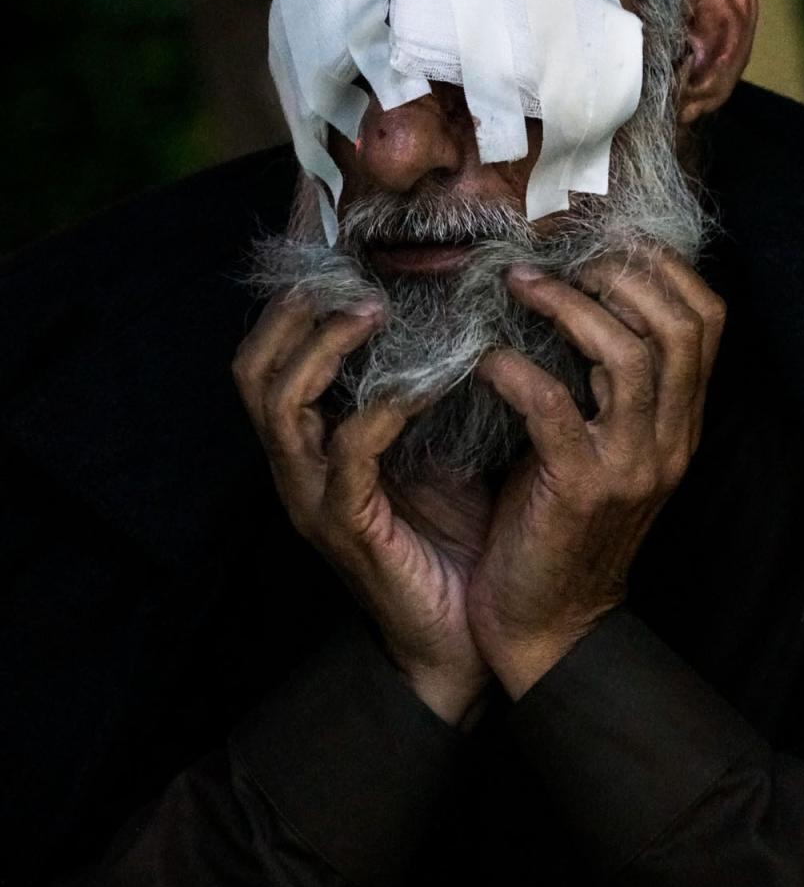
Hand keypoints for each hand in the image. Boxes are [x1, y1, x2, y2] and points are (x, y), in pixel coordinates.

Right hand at [233, 293, 493, 723]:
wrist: (468, 637)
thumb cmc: (455, 533)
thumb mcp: (437, 443)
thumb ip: (427, 384)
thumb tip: (460, 305)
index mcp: (312, 443)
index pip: (269, 356)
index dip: (292, 301)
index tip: (337, 250)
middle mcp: (298, 466)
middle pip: (253, 371)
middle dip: (295, 314)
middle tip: (353, 276)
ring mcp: (313, 498)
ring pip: (280, 405)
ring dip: (324, 348)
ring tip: (374, 312)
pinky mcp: (346, 528)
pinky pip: (346, 455)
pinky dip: (380, 410)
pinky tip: (423, 384)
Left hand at [466, 252, 724, 697]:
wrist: (549, 629)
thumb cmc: (559, 522)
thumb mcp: (602, 446)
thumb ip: (605, 383)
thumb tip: (573, 294)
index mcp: (681, 423)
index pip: (707, 320)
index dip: (661, 265)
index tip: (602, 238)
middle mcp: (671, 439)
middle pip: (680, 325)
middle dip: (620, 273)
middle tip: (559, 256)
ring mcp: (633, 466)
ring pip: (630, 356)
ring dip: (570, 307)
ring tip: (518, 284)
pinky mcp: (580, 490)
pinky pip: (556, 409)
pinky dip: (519, 371)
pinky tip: (486, 358)